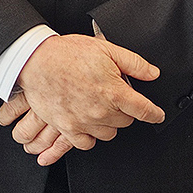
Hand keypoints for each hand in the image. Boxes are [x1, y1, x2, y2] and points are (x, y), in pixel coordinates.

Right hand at [6, 34, 164, 160]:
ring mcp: (83, 121)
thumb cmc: (67, 53)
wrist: (35, 60)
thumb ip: (134, 63)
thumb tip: (153, 74)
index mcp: (114, 92)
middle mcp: (101, 111)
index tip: (157, 114)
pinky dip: (89, 137)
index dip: (155, 113)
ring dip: (108, 124)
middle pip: (126, 122)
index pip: (145, 110)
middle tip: (113, 98)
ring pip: (109, 134)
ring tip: (99, 109)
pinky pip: (86, 144)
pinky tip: (88, 125)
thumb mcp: (105, 49)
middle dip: (124, 111)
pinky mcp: (67, 127)